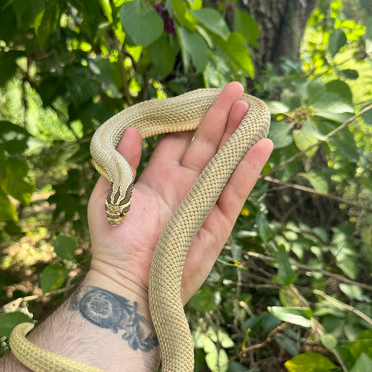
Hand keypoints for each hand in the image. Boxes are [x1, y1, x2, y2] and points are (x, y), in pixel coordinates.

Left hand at [88, 82, 272, 303]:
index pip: (180, 141)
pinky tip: (260, 144)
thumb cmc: (113, 243)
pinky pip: (235, 192)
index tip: (199, 95)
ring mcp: (202, 203)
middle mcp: (184, 186)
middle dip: (221, 117)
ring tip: (252, 108)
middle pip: (207, 146)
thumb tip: (133, 129)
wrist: (126, 282)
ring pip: (226, 163)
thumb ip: (122, 163)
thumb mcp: (110, 196)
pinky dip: (248, 170)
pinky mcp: (216, 224)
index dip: (189, 119)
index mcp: (159, 178)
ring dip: (239, 136)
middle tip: (235, 90)